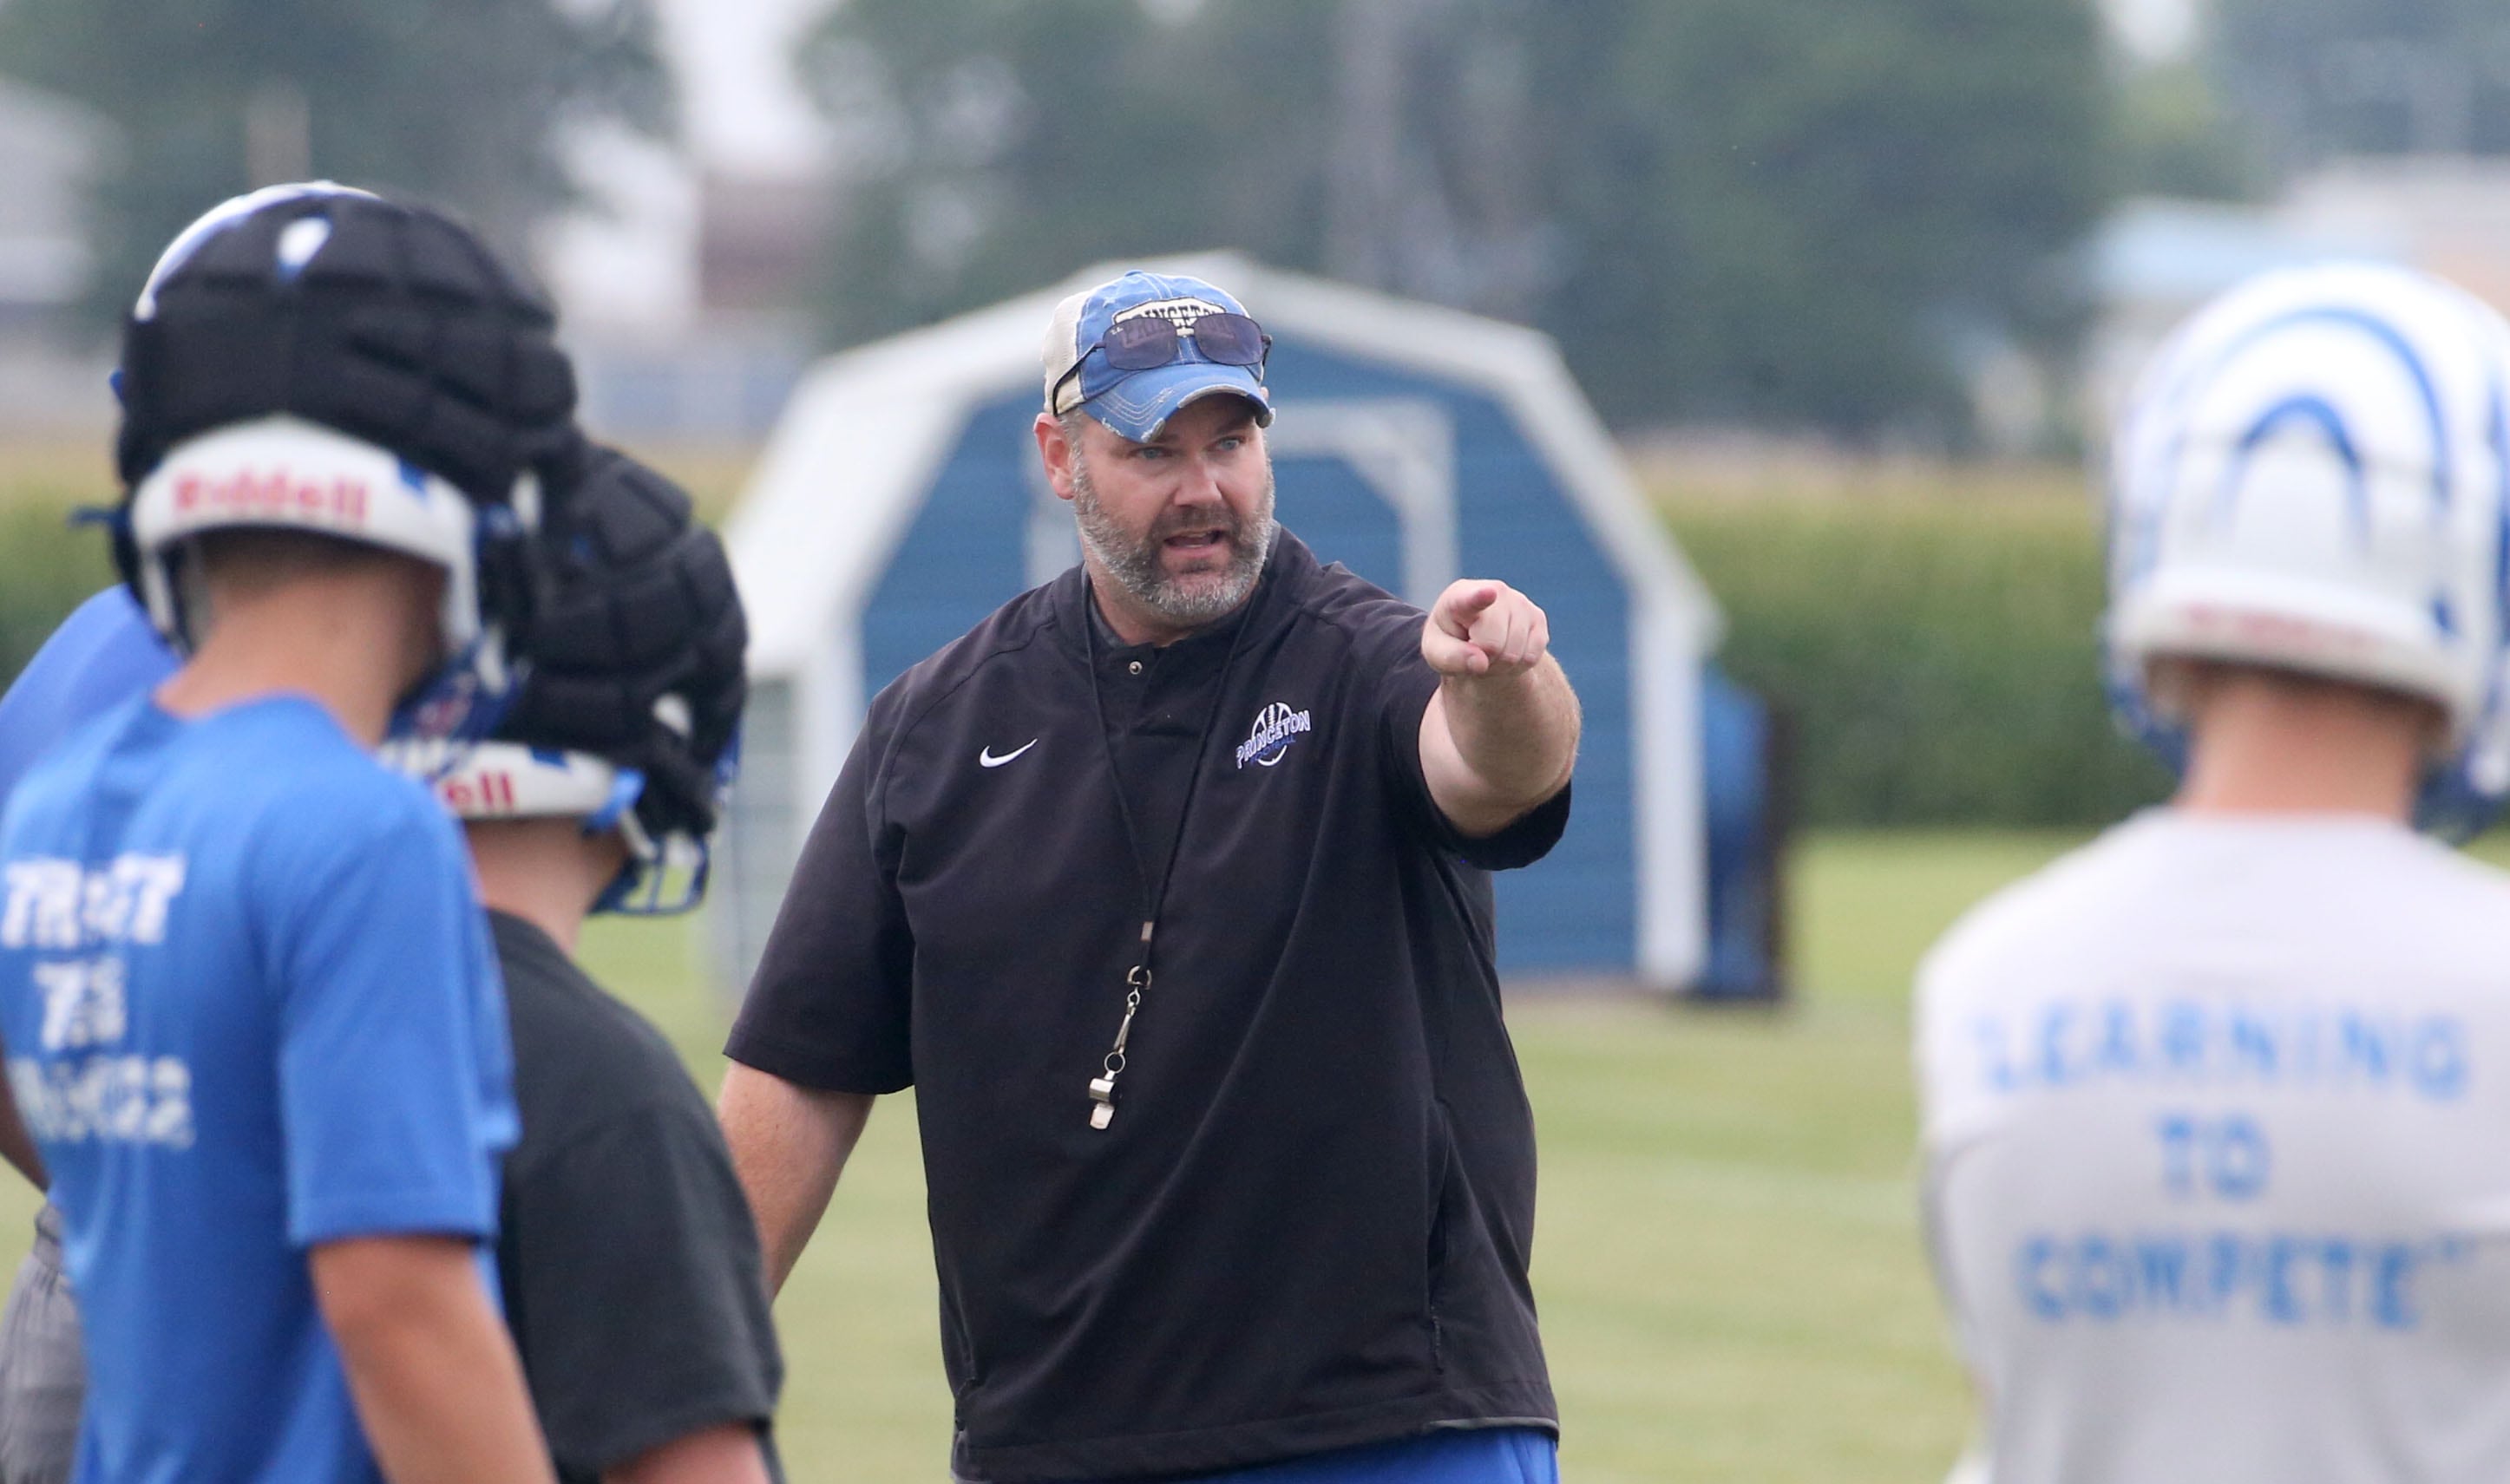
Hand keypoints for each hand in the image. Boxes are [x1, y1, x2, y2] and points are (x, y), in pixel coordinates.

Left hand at [1422, 580, 1550, 678]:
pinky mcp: (1538, 617)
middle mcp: (1495, 590)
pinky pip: (1531, 657)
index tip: (1488, 593)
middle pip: (1493, 645)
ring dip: (1499, 664)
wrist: (1473, 635)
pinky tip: (1506, 651)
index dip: (1480, 597)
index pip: (1471, 598)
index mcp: (1459, 596)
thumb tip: (1480, 662)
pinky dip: (1517, 665)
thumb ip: (1451, 658)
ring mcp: (1520, 602)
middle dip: (1483, 658)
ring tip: (1488, 651)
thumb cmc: (1450, 641)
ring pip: (1514, 654)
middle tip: (1473, 651)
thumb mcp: (1437, 653)